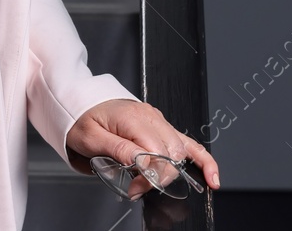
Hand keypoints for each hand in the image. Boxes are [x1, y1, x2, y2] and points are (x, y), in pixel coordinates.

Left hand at [66, 98, 219, 197]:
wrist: (80, 102)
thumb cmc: (83, 119)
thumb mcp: (91, 137)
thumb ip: (118, 149)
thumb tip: (141, 162)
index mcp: (133, 118)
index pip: (155, 152)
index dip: (149, 175)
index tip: (135, 188)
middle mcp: (151, 117)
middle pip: (172, 153)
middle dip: (161, 177)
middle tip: (139, 188)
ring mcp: (159, 120)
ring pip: (182, 150)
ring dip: (175, 172)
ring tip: (160, 185)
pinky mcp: (162, 126)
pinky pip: (188, 142)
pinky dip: (203, 159)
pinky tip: (211, 176)